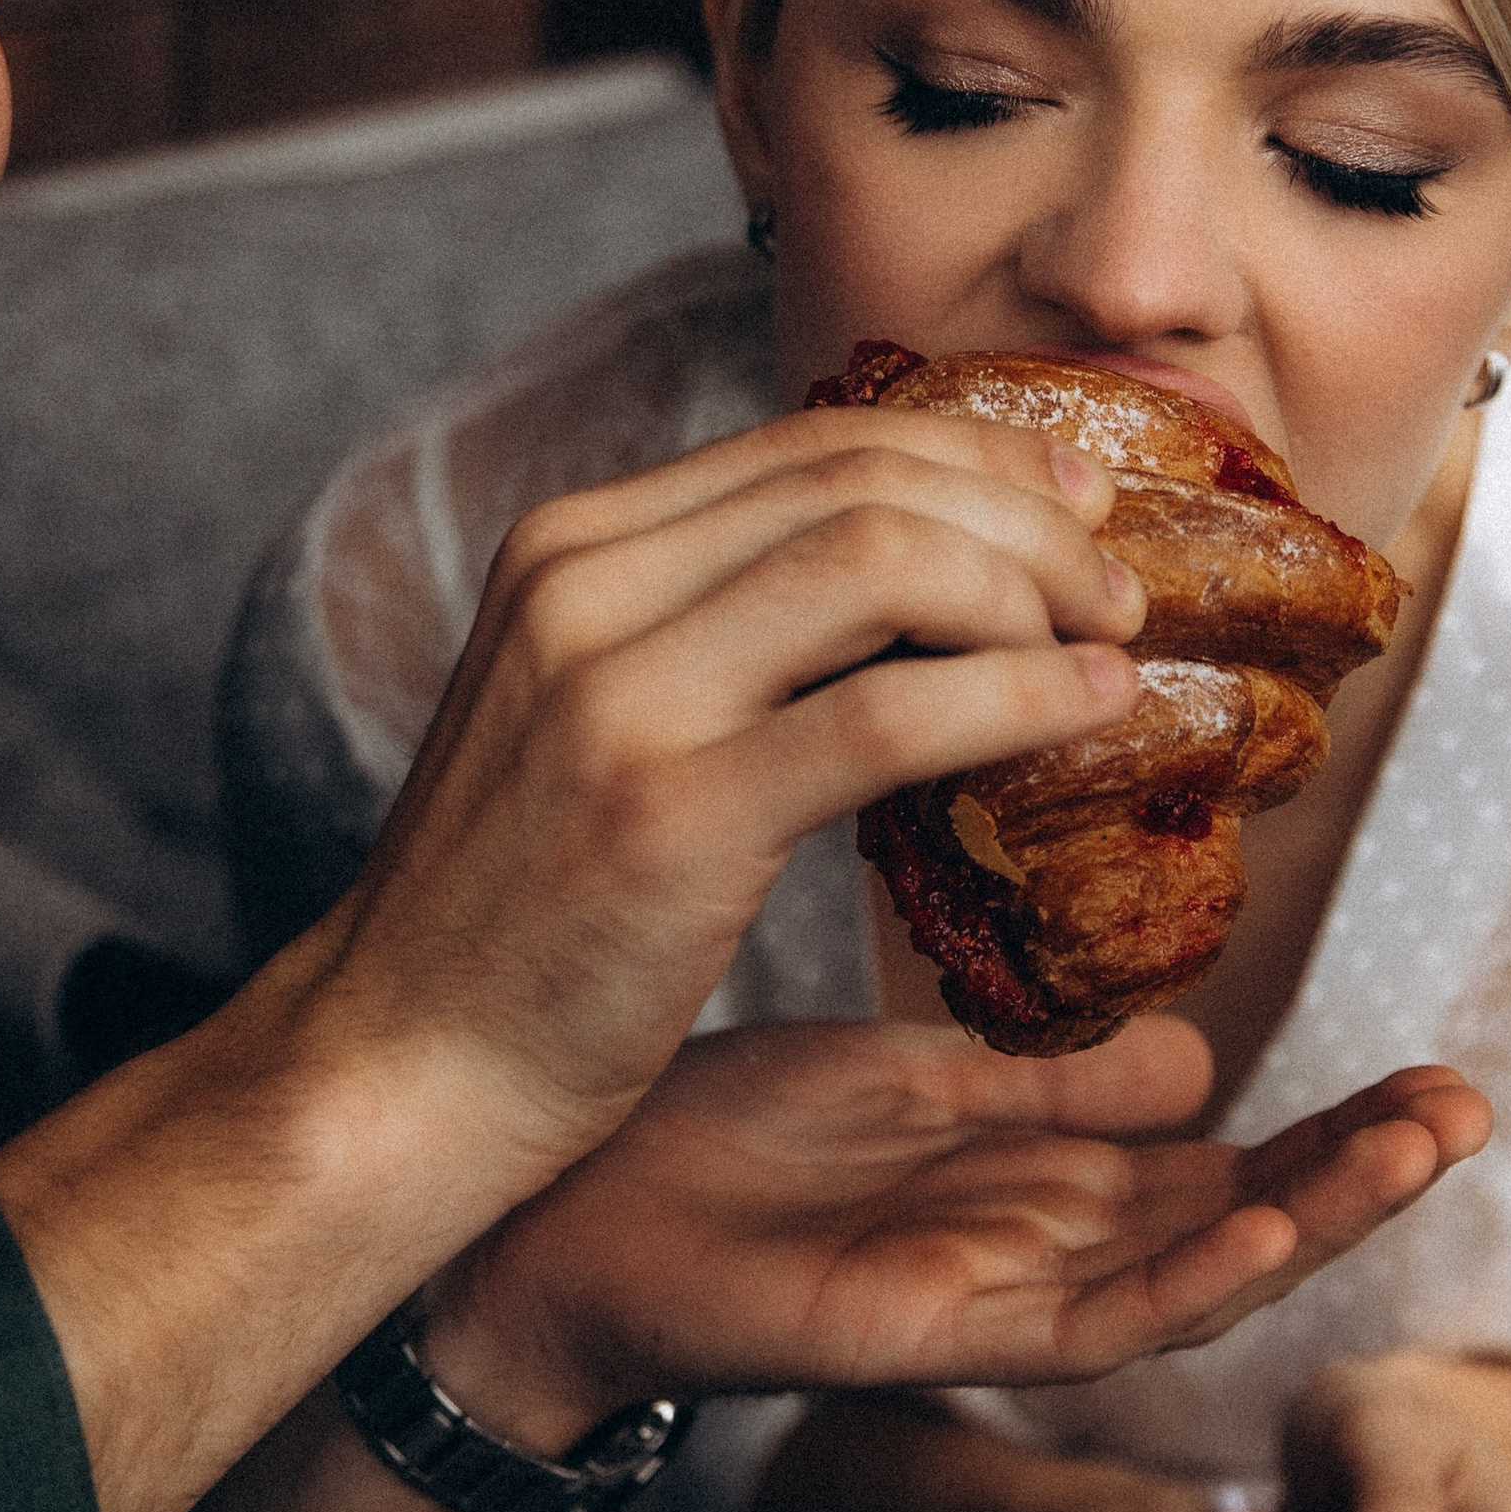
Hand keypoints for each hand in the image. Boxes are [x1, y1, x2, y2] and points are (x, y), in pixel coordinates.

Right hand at [0, 400, 1155, 1511]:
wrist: (395, 1068)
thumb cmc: (513, 914)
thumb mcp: (583, 716)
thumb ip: (704, 627)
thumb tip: (898, 574)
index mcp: (564, 549)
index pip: (808, 443)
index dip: (969, 455)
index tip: (1071, 501)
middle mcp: (582, 589)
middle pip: (860, 480)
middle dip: (1023, 515)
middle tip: (1115, 586)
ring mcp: (618, 694)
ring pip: (883, 563)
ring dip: (1032, 592)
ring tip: (1110, 646)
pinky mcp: (670, 812)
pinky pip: (891, 714)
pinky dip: (1017, 697)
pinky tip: (1084, 714)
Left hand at [421, 1017, 1488, 1444]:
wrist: (560, 1213)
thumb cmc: (720, 1149)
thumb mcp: (917, 1087)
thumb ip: (1058, 1089)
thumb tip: (1202, 1053)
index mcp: (1040, 1188)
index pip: (1224, 1166)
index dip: (1335, 1134)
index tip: (1440, 1077)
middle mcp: (1038, 1253)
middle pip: (1238, 1223)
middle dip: (1361, 1175)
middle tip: (1474, 1106)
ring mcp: (993, 1300)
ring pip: (1193, 1277)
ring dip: (1315, 1218)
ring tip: (1425, 1147)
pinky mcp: (931, 1332)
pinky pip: (1087, 1324)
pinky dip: (1185, 1277)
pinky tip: (1266, 1226)